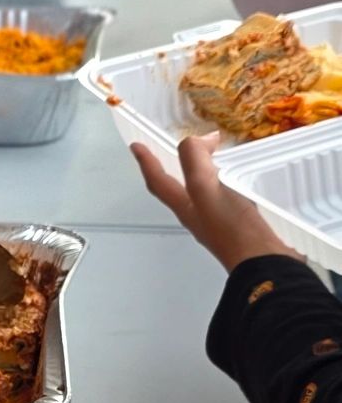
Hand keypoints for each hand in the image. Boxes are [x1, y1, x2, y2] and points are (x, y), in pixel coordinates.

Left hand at [131, 132, 295, 269]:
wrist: (265, 262)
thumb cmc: (232, 228)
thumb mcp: (204, 187)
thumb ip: (194, 160)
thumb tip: (199, 140)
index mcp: (186, 207)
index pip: (158, 181)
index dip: (146, 162)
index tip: (136, 146)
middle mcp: (200, 215)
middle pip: (180, 187)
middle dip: (178, 165)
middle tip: (180, 148)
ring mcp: (222, 222)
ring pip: (206, 191)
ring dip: (207, 171)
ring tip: (213, 155)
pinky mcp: (244, 224)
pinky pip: (231, 195)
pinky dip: (232, 180)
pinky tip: (244, 176)